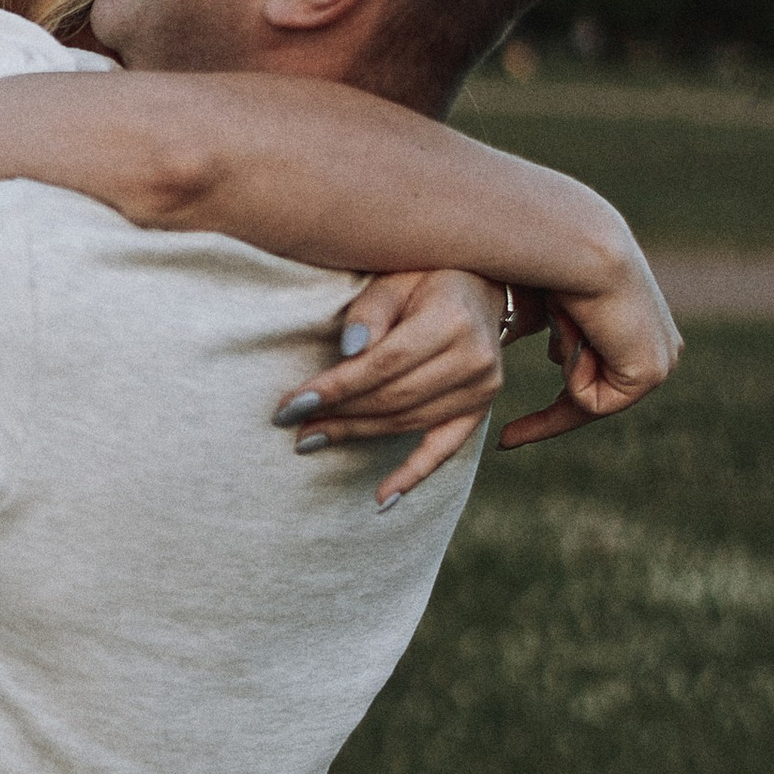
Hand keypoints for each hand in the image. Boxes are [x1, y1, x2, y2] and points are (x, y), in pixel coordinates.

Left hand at [273, 267, 505, 506]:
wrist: (479, 282)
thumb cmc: (425, 274)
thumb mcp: (395, 276)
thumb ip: (370, 311)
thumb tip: (348, 350)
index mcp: (453, 319)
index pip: (383, 365)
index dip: (335, 388)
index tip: (291, 403)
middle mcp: (475, 358)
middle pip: (393, 398)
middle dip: (338, 414)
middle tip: (292, 424)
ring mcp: (483, 388)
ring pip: (407, 422)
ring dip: (356, 435)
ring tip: (311, 439)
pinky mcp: (480, 408)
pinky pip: (444, 449)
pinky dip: (412, 476)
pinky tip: (381, 500)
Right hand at [496, 241, 682, 456]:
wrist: (578, 245)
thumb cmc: (548, 261)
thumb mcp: (540, 303)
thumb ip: (532, 325)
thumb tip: (511, 336)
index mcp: (637, 330)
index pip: (592, 384)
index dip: (548, 416)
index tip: (507, 440)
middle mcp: (656, 347)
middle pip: (589, 402)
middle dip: (546, 420)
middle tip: (505, 440)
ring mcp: (659, 362)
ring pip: (586, 400)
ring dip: (563, 360)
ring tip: (565, 318)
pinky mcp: (652, 374)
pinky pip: (591, 402)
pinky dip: (573, 371)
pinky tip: (581, 330)